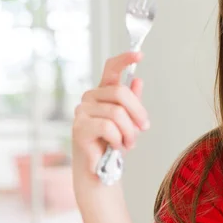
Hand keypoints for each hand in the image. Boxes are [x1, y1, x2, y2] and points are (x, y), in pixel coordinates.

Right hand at [72, 51, 149, 186]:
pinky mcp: (79, 127)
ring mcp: (82, 111)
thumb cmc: (114, 142)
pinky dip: (119, 140)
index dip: (125, 59)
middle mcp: (90, 97)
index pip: (111, 68)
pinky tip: (117, 147)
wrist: (102, 168)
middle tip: (143, 128)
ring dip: (130, 132)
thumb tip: (138, 80)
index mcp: (104, 92)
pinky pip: (109, 127)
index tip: (140, 54)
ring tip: (128, 143)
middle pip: (121, 92)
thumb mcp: (130, 121)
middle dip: (138, 112)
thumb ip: (133, 102)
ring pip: (117, 113)